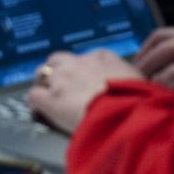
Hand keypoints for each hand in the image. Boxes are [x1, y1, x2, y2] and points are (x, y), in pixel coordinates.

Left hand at [26, 49, 143, 133]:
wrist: (122, 115)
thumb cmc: (136, 101)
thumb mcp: (139, 81)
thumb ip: (128, 77)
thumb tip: (133, 84)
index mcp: (102, 57)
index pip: (85, 58)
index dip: (81, 70)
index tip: (83, 81)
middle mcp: (80, 64)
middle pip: (59, 59)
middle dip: (57, 70)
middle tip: (60, 85)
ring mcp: (63, 80)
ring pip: (42, 72)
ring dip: (43, 83)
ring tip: (45, 95)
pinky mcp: (51, 99)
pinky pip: (33, 95)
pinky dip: (34, 102)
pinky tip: (38, 110)